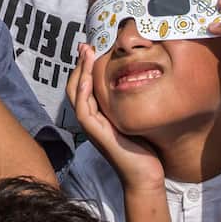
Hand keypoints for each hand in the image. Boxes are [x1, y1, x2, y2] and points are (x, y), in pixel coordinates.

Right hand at [67, 43, 164, 190]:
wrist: (145, 176)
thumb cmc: (144, 149)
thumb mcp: (136, 118)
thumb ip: (131, 102)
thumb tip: (140, 79)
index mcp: (99, 115)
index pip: (84, 86)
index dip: (85, 67)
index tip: (90, 48)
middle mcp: (92, 120)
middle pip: (75, 87)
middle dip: (79, 65)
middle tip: (84, 45)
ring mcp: (92, 128)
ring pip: (77, 95)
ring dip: (80, 73)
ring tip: (86, 54)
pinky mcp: (98, 135)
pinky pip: (84, 112)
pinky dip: (83, 94)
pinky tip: (87, 80)